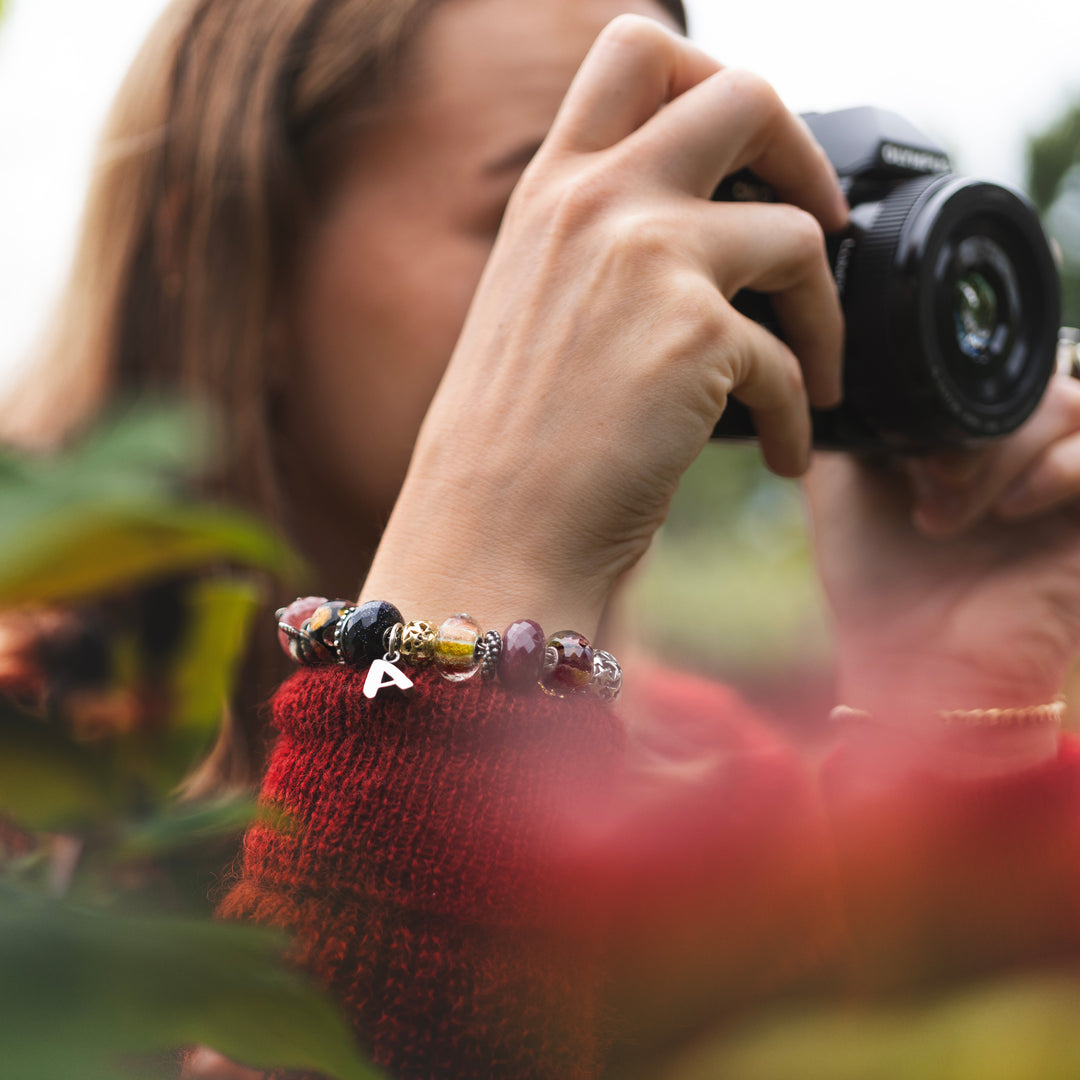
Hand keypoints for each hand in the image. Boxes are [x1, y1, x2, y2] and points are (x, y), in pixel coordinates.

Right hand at [364, 16, 846, 637]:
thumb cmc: (506, 452)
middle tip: (819, 227)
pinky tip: (779, 455)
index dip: (708, 78)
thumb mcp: (533, 315)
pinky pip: (790, 361)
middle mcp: (596, 203)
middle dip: (802, 154)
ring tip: (815, 376)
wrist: (490, 537)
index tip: (742, 154)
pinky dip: (799, 412)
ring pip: (800, 234)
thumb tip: (697, 238)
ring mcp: (646, 258)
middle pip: (742, 94)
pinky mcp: (695, 335)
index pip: (635, 52)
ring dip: (825, 313)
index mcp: (550, 194)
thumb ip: (598, 255)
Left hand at [807, 374, 1079, 730]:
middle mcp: (1022, 457)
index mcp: (969, 440)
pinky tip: (1007, 513)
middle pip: (1028, 380)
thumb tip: (836, 371)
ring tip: (947, 510)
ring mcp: (1062, 487)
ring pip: (1068, 404)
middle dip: (969, 427)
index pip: (986, 371)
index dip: (945, 394)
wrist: (914, 668)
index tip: (899, 456)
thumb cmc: (877, 585)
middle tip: (926, 483)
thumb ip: (856, 425)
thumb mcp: (844, 487)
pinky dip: (1056, 469)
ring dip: (1001, 451)